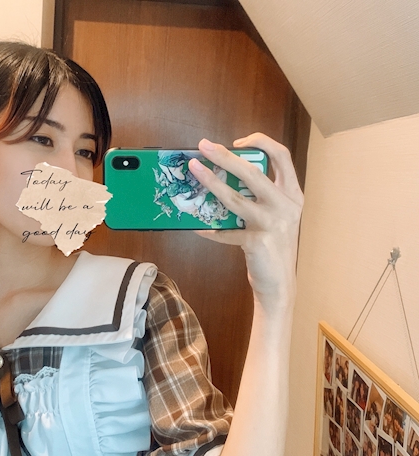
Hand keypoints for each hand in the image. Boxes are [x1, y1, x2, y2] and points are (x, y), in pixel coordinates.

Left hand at [188, 134, 302, 302]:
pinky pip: (224, 230)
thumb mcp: (274, 216)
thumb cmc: (273, 245)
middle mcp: (286, 205)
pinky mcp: (256, 242)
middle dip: (225, 156)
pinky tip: (193, 223)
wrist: (279, 284)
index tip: (238, 142)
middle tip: (204, 146)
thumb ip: (258, 196)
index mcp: (292, 194)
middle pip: (253, 172)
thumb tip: (223, 175)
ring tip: (194, 170)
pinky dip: (207, 227)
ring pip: (235, 197)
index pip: (282, 156)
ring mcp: (272, 223)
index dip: (261, 142)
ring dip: (210, 183)